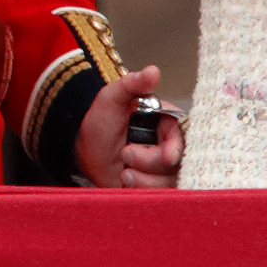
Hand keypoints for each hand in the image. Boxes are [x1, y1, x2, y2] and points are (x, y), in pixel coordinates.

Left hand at [76, 65, 185, 187]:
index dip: (176, 148)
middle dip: (150, 161)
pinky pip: (160, 195)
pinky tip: (126, 181)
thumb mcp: (111, 99)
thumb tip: (153, 70)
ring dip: (143, 178)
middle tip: (126, 153)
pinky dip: (142, 190)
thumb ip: (131, 85)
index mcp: (166, 125)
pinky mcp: (156, 189)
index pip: (183, 137)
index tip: (168, 156)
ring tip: (123, 169)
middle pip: (177, 162)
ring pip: (170, 181)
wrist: (83, 155)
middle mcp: (170, 148)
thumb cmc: (100, 125)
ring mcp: (164, 171)